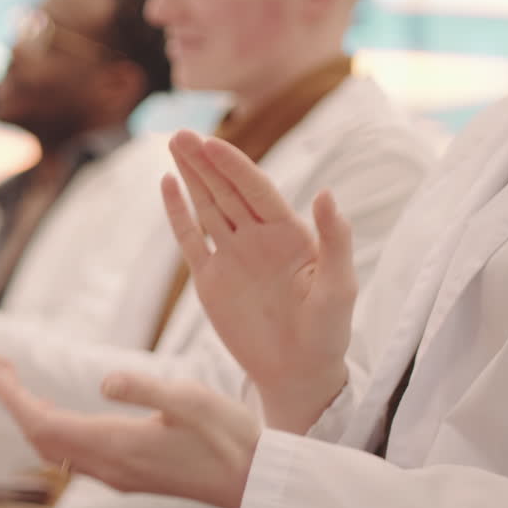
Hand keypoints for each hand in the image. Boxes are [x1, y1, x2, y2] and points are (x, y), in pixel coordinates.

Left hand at [0, 358, 259, 507]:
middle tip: (0, 366)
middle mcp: (107, 465)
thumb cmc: (229, 438)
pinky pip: (72, 456)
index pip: (42, 424)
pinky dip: (52, 430)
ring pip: (54, 450)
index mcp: (114, 444)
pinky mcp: (128, 477)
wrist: (254, 483)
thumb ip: (144, 388)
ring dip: (31, 417)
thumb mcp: (191, 400)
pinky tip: (57, 413)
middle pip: (40, 438)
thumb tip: (103, 381)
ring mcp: (116, 475)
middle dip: (14, 402)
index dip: (12, 397)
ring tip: (18, 384)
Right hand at [163, 131, 356, 432]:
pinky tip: (167, 185)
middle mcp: (258, 238)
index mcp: (289, 234)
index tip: (212, 143)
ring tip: (174, 145)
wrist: (298, 374)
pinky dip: (178, 213)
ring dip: (190, 176)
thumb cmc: (327, 333)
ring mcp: (232, 256)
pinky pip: (190, 240)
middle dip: (205, 162)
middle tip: (181, 133)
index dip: (233, 166)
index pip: (256, 190)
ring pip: (207, 207)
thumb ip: (335, 240)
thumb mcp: (339, 288)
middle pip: (226, 190)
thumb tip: (326, 193)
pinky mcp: (210, 280)